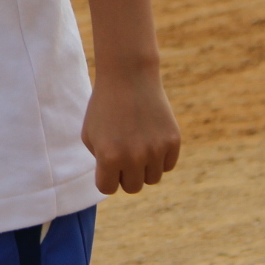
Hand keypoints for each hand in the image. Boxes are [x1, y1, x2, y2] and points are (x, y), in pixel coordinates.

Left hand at [80, 71, 181, 194]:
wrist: (129, 77)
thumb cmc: (104, 107)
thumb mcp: (90, 135)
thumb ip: (101, 162)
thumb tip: (118, 180)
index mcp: (109, 156)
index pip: (107, 188)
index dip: (106, 177)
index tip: (106, 162)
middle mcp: (134, 157)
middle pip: (133, 187)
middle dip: (125, 175)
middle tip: (123, 153)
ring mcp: (156, 150)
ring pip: (152, 179)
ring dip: (143, 168)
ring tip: (136, 145)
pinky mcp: (173, 142)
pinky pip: (167, 165)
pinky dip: (159, 158)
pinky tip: (150, 139)